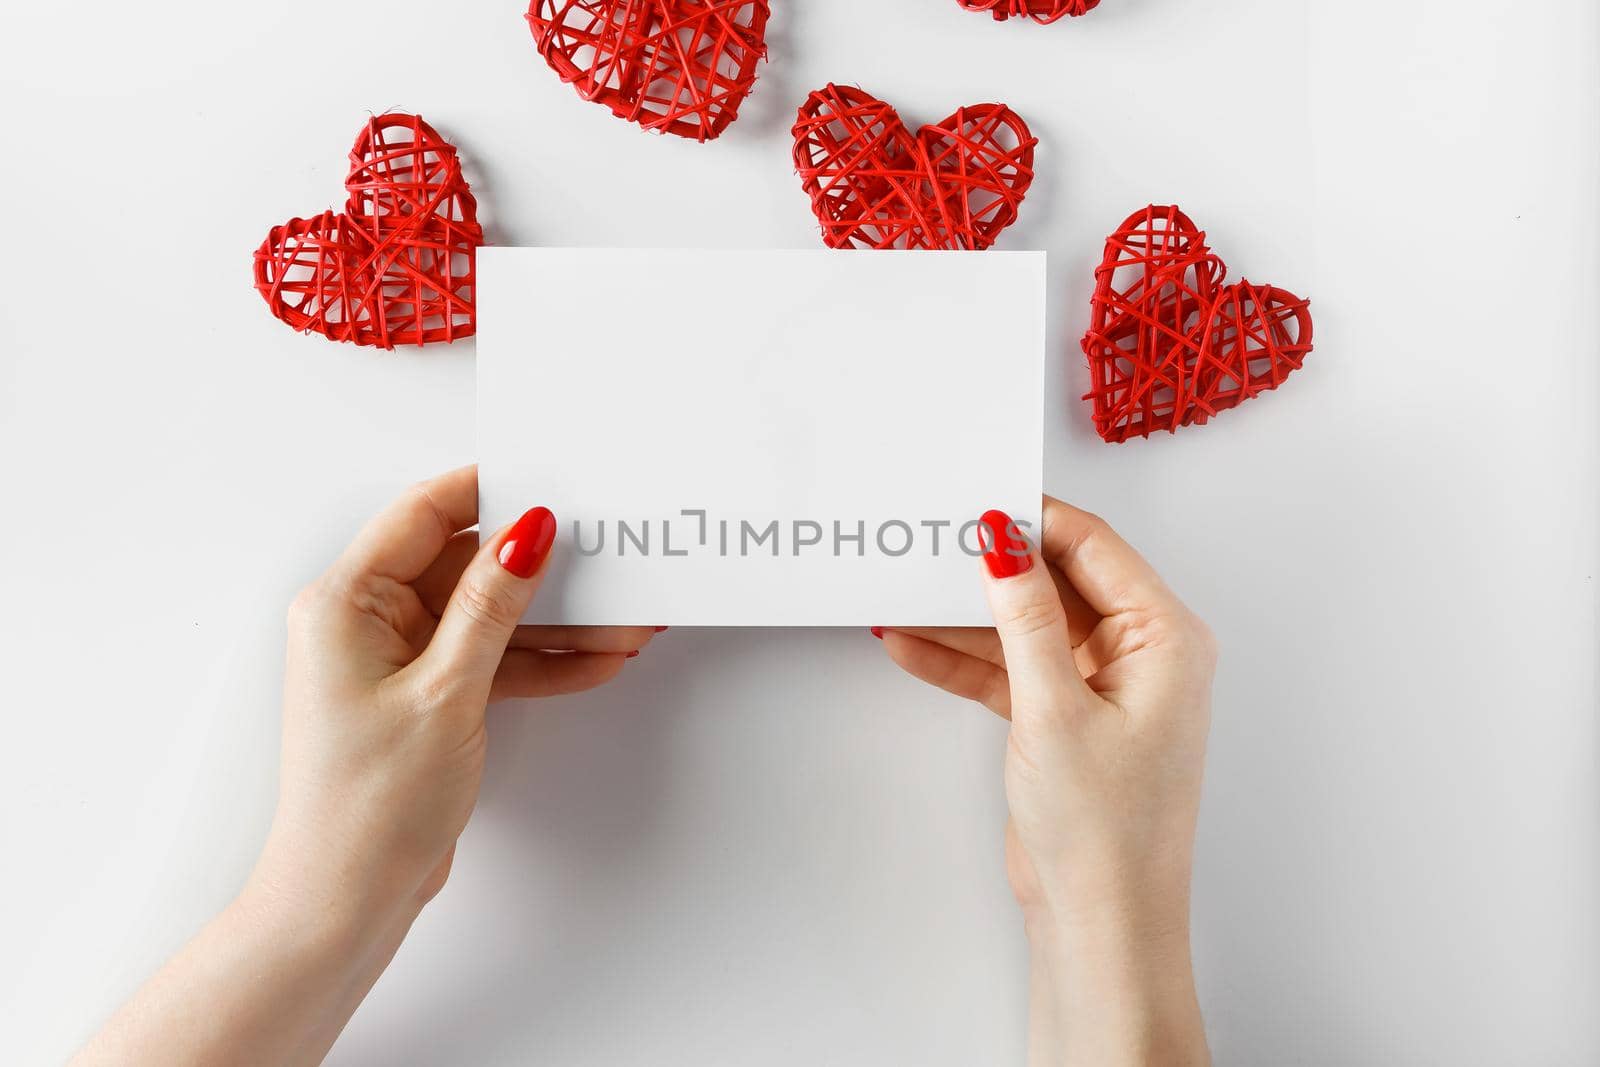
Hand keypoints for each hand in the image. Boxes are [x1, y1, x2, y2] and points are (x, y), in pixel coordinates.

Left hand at [262, 464, 654, 918]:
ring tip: (623, 622)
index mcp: (344, 601)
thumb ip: (491, 606)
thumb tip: (526, 533)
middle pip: (466, 566)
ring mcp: (396, 660)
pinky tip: (595, 662)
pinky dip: (539, 664)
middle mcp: (364, 621)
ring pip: (488, 618)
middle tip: (608, 560)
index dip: (491, 492)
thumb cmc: (367, 805)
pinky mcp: (424, 697)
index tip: (552, 481)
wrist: (347, 898)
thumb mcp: (446, 691)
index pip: (425, 514)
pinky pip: (489, 660)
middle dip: (543, 571)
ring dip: (555, 624)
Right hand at [876, 499, 1213, 1066]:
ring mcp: (1102, 687)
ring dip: (965, 619)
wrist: (1101, 923)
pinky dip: (964, 662)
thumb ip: (1024, 617)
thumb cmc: (1107, 831)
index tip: (973, 504)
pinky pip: (1011, 671)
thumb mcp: (1053, 707)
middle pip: (1056, 582)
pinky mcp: (1067, 718)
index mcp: (1166, 638)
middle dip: (990, 569)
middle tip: (929, 544)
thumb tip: (1003, 543)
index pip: (1093, 548)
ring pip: (1026, 627)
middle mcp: (1141, 654)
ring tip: (901, 593)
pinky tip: (911, 645)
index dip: (1032, 522)